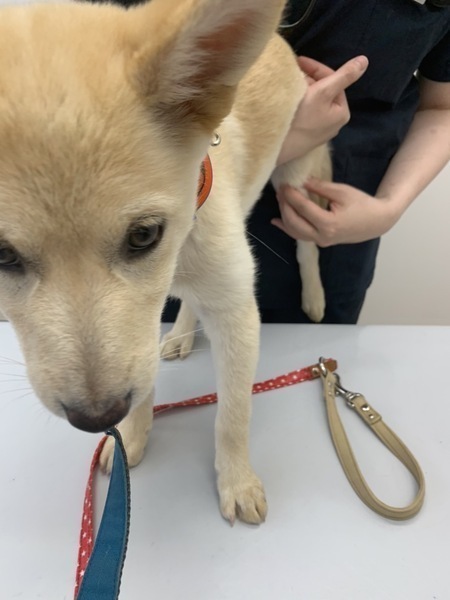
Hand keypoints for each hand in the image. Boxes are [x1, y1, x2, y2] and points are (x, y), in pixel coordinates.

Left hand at [272, 179, 400, 246]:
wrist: (376, 222)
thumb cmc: (362, 204)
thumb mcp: (342, 191)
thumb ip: (319, 187)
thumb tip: (301, 180)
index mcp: (328, 223)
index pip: (303, 208)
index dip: (291, 196)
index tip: (284, 185)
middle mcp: (322, 236)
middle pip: (294, 222)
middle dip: (285, 205)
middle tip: (280, 191)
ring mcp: (320, 241)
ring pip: (294, 231)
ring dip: (284, 216)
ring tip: (279, 200)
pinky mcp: (320, 241)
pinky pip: (299, 236)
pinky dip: (287, 228)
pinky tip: (276, 221)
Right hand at [276, 55, 368, 165]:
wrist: (277, 145)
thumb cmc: (301, 118)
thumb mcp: (324, 92)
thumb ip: (344, 75)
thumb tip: (365, 61)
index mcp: (342, 113)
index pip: (333, 81)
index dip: (316, 68)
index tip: (298, 60)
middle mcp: (334, 125)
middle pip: (324, 91)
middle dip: (309, 80)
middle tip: (293, 76)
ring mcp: (318, 132)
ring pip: (313, 102)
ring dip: (302, 91)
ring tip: (289, 87)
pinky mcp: (304, 137)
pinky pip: (305, 114)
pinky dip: (298, 104)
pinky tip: (289, 102)